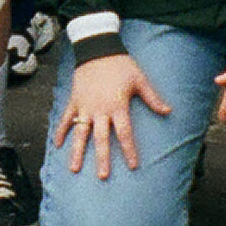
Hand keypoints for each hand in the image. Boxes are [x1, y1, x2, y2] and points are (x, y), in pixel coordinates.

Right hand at [52, 54, 170, 177]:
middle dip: (103, 158)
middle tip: (103, 176)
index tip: (133, 166)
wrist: (96, 49)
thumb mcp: (140, 80)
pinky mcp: (74, 100)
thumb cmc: (120, 65)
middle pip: (101, 139)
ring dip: (77, 151)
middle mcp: (100, 110)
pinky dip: (60, 130)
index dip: (129, 150)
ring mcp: (84, 106)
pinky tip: (56, 144)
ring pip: (80, 133)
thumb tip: (169, 111)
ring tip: (74, 168)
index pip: (124, 133)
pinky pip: (65, 118)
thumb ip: (153, 98)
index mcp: (117, 106)